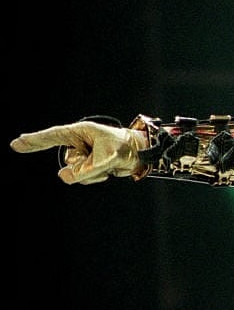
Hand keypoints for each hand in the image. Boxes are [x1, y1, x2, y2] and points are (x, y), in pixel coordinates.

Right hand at [10, 121, 146, 184]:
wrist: (140, 154)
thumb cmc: (126, 148)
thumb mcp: (110, 158)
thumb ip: (87, 169)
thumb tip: (64, 177)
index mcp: (80, 132)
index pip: (53, 136)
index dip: (34, 141)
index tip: (16, 144)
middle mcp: (77, 143)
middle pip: (70, 162)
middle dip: (88, 167)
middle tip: (108, 160)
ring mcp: (80, 155)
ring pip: (75, 173)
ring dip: (93, 173)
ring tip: (110, 164)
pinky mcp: (85, 165)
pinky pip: (83, 177)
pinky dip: (95, 177)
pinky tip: (107, 171)